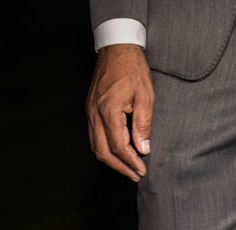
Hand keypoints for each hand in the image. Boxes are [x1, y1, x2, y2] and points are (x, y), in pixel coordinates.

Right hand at [85, 44, 154, 181]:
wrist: (116, 49)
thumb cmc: (133, 70)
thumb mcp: (146, 97)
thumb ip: (143, 125)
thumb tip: (143, 149)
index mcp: (109, 110)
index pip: (118, 146)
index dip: (131, 161)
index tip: (142, 170)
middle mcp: (94, 113)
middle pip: (102, 151)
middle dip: (119, 167)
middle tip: (135, 175)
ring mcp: (89, 111)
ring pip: (95, 145)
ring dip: (111, 160)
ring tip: (128, 168)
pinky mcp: (90, 109)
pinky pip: (93, 135)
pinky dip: (104, 148)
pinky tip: (117, 153)